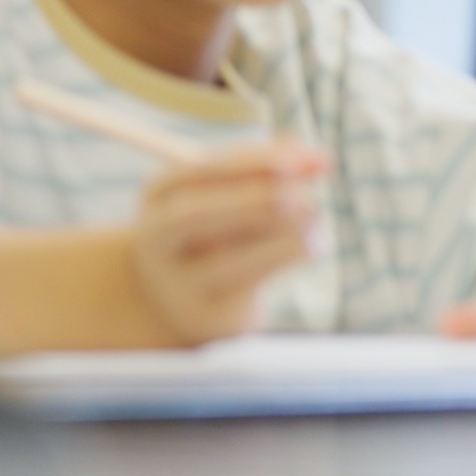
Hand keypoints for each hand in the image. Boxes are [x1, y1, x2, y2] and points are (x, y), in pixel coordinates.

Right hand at [128, 139, 327, 345]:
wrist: (180, 299)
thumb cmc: (219, 227)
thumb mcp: (233, 193)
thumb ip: (270, 170)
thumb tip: (319, 160)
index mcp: (160, 195)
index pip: (197, 171)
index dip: (253, 162)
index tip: (303, 160)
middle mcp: (157, 240)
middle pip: (193, 214)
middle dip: (255, 199)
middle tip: (306, 196)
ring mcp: (176, 283)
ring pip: (227, 256)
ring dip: (284, 233)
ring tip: (315, 218)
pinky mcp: (208, 314)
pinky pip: (253, 283)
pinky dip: (291, 257)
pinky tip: (315, 245)